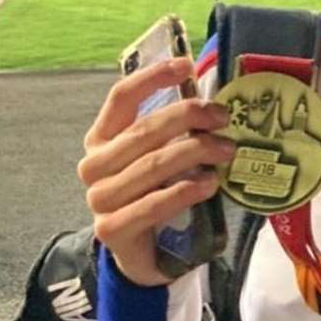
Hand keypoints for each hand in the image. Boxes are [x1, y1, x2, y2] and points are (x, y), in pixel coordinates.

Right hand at [78, 57, 234, 286]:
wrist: (142, 255)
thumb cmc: (153, 196)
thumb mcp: (159, 158)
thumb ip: (173, 132)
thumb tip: (212, 100)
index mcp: (100, 139)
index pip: (121, 98)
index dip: (151, 77)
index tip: (185, 65)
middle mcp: (93, 165)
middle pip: (143, 131)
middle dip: (187, 118)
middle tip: (223, 117)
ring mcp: (99, 199)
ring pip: (151, 166)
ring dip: (194, 153)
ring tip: (227, 150)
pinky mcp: (113, 230)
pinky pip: (153, 204)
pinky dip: (184, 191)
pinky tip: (209, 183)